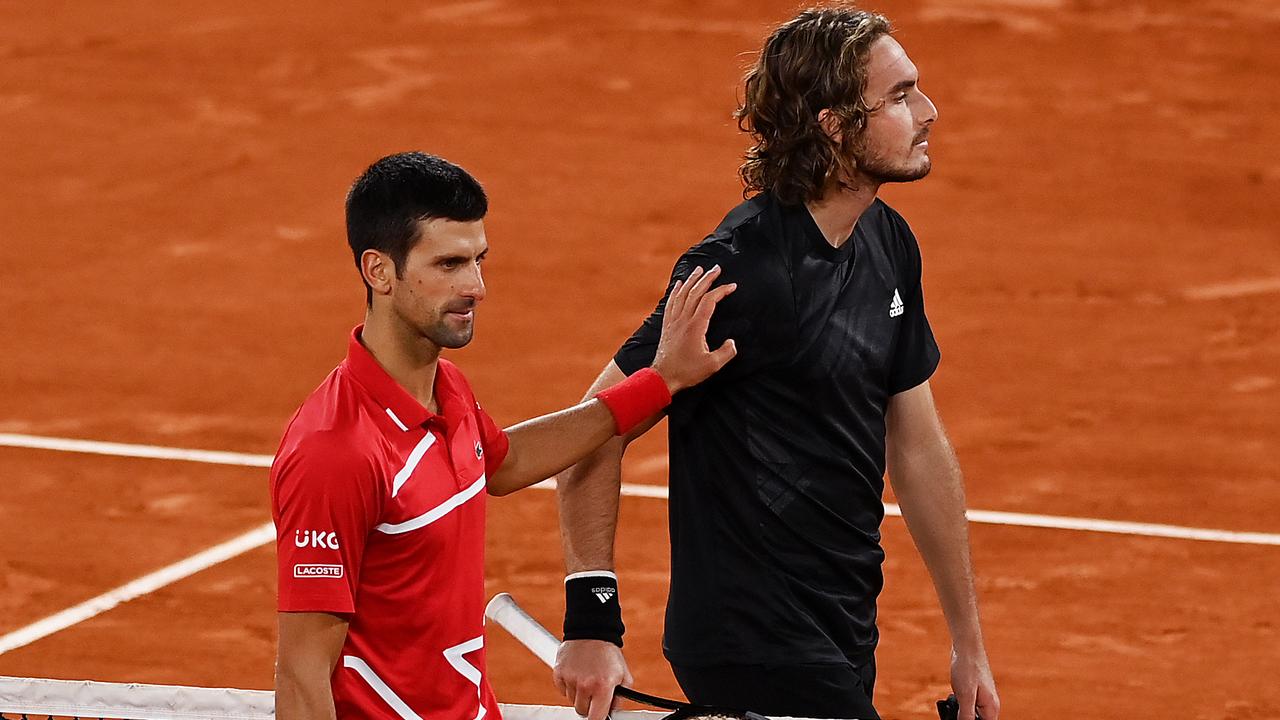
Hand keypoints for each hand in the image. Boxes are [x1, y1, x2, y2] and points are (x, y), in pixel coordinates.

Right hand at [554, 639, 631, 719]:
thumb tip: (612, 714)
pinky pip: (563, 690)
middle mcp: (585, 684)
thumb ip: (620, 699)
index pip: (595, 718)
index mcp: (603, 687)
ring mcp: (570, 679)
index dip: (598, 717)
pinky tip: (577, 673)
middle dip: (589, 705)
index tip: (598, 714)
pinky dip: (569, 686)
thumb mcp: (623, 676)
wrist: (593, 631)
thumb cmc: (609, 655)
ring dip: (579, 694)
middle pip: (582, 711)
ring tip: (587, 678)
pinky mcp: (559, 673)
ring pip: (572, 700)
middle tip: (594, 692)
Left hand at [651, 265, 737, 392]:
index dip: (721, 291)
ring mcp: (673, 321)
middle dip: (707, 278)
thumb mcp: (712, 365)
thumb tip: (732, 342)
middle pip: (695, 293)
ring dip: (692, 280)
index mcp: (695, 326)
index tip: (732, 286)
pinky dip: (676, 291)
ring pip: (682, 294)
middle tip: (716, 268)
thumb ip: (726, 352)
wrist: (663, 376)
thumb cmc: (687, 371)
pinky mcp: (667, 325)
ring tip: (699, 269)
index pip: (709, 301)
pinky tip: (679, 284)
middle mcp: (683, 319)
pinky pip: (671, 302)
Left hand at [950, 647, 998, 719]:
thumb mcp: (965, 695)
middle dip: (964, 717)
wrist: (966, 647)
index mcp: (991, 708)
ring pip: (971, 713)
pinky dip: (959, 703)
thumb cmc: (967, 668)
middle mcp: (990, 705)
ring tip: (955, 699)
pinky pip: (967, 704)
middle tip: (955, 708)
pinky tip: (954, 695)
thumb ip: (966, 715)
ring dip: (960, 711)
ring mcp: (982, 698)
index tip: (961, 715)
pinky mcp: (974, 691)